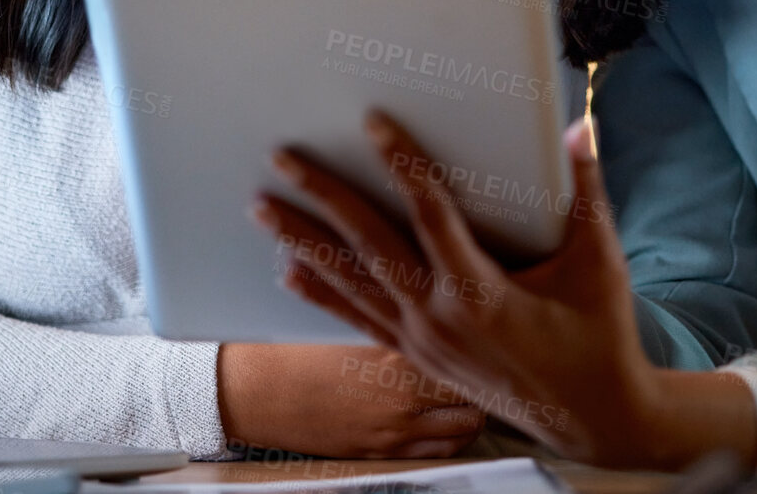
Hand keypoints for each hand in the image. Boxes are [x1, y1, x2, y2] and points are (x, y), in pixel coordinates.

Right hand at [217, 342, 484, 458]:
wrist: (262, 393)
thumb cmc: (301, 354)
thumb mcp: (355, 325)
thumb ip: (400, 319)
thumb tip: (435, 303)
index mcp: (395, 352)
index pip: (464, 348)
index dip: (485, 340)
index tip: (494, 330)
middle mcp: (402, 395)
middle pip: (476, 389)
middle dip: (488, 376)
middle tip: (494, 361)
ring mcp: (395, 429)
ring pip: (467, 425)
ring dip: (475, 407)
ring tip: (478, 390)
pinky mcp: (384, 452)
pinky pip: (441, 451)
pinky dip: (454, 436)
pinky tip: (453, 420)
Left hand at [252, 113, 756, 469]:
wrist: (590, 417)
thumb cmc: (598, 336)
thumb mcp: (599, 263)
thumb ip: (587, 192)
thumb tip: (579, 128)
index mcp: (482, 292)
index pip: (430, 213)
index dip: (401, 163)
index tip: (373, 123)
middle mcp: (439, 318)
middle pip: (368, 245)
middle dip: (323, 197)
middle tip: (284, 157)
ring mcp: (422, 341)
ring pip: (352, 282)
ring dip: (304, 242)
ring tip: (264, 207)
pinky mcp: (417, 356)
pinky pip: (359, 319)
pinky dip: (323, 294)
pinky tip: (289, 273)